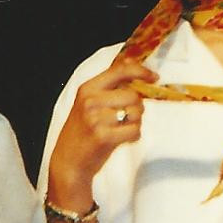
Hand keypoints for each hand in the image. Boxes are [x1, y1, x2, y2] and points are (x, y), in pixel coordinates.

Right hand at [48, 58, 156, 203]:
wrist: (68, 162)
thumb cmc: (83, 131)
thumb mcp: (89, 103)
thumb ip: (110, 84)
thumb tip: (134, 60)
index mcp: (87, 88)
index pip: (120, 70)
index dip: (142, 71)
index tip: (154, 77)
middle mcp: (90, 101)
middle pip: (133, 95)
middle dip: (137, 108)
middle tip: (126, 118)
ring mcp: (96, 118)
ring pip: (136, 113)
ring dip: (135, 123)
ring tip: (120, 129)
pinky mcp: (103, 136)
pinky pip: (134, 131)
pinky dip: (133, 136)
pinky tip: (121, 139)